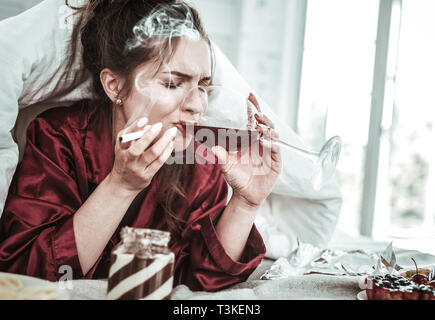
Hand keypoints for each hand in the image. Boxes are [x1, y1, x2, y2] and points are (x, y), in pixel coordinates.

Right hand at [108, 118, 177, 193]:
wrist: (122, 184)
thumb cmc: (125, 159)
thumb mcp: (122, 147)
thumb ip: (132, 134)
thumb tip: (149, 125)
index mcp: (120, 149)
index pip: (125, 137)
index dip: (135, 128)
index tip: (145, 119)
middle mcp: (128, 159)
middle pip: (139, 147)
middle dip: (150, 135)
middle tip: (160, 125)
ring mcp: (137, 168)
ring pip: (153, 154)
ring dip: (164, 142)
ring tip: (171, 133)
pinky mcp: (146, 176)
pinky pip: (159, 162)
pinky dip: (166, 152)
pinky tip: (171, 144)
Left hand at [212, 93, 281, 207]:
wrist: (246, 195)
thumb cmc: (236, 178)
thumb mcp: (225, 166)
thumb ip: (220, 156)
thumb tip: (210, 147)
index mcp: (250, 139)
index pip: (254, 120)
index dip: (254, 107)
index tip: (250, 95)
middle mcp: (261, 143)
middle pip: (266, 124)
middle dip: (262, 117)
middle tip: (256, 113)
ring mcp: (270, 152)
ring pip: (273, 134)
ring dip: (267, 128)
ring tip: (259, 127)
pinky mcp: (276, 162)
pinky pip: (276, 150)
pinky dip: (271, 144)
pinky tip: (264, 141)